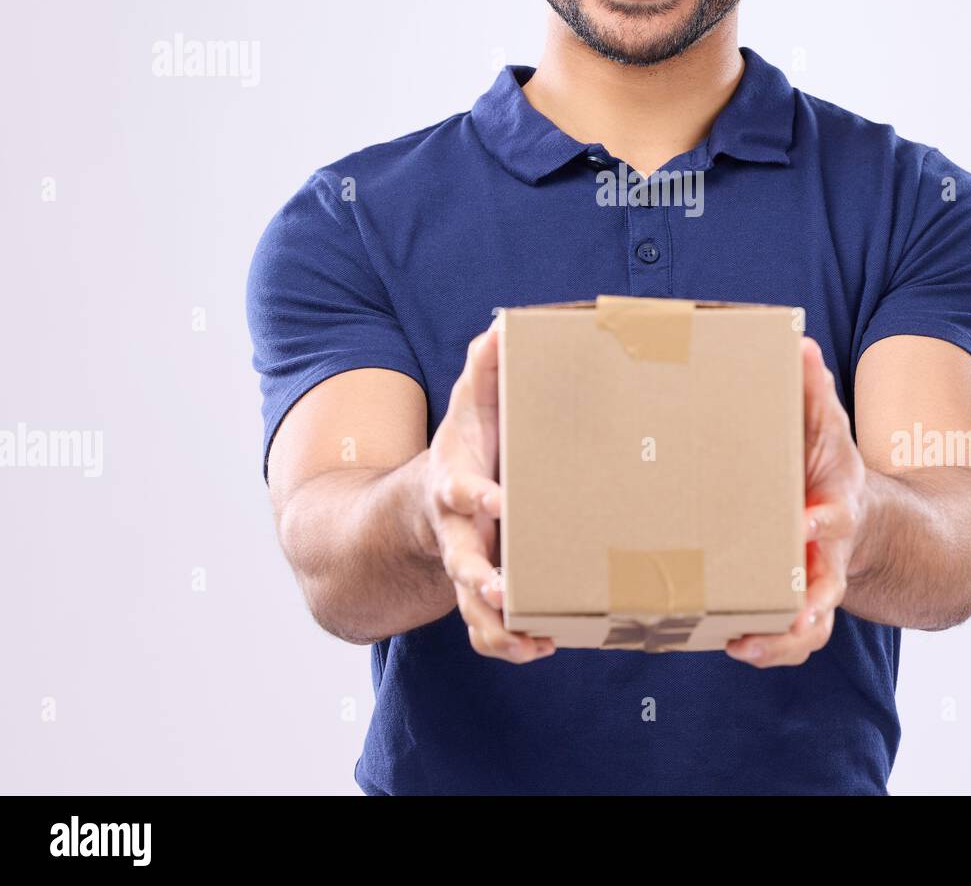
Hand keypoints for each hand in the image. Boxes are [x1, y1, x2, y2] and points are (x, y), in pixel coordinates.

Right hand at [422, 324, 555, 662]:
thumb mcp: (468, 408)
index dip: (475, 495)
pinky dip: (511, 643)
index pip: (458, 489)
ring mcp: (467, 568)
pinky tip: (544, 644)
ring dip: (497, 626)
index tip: (497, 499)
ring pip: (471, 609)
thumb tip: (500, 325)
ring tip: (531, 637)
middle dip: (478, 575)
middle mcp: (457, 533)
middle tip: (500, 586)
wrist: (426, 504)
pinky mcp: (483, 594)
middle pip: (458, 560)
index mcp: (455, 484)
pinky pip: (487, 630)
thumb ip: (484, 372)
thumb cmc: (464, 450)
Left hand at [725, 335, 867, 666]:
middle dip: (811, 595)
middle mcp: (830, 552)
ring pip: (813, 623)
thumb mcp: (826, 429)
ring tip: (748, 641)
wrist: (863, 519)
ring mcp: (816, 584)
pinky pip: (791, 637)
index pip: (837, 513)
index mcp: (837, 504)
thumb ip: (812, 392)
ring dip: (786, 636)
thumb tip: (797, 340)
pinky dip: (769, 646)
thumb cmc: (830, 469)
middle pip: (828, 581)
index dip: (824, 520)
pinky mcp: (798, 607)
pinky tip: (734, 643)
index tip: (806, 522)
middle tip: (792, 608)